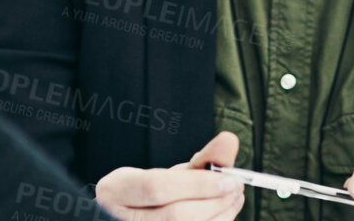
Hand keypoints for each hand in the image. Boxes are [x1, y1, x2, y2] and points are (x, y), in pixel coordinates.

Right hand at [95, 131, 246, 220]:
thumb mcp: (171, 172)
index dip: (198, 184)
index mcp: (116, 190)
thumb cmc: (153, 194)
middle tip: (237, 186)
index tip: (230, 178)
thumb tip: (230, 140)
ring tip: (235, 196)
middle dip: (214, 201)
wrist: (129, 217)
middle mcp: (121, 219)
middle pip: (176, 215)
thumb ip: (202, 159)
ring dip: (221, 215)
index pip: (157, 187)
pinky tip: (226, 211)